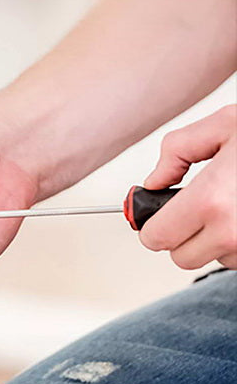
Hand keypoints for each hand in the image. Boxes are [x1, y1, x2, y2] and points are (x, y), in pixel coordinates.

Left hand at [140, 105, 236, 270]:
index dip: (155, 224)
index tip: (160, 214)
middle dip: (184, 235)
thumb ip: (178, 149)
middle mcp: (233, 232)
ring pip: (215, 259)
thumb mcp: (227, 124)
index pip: (156, 238)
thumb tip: (154, 181)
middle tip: (200, 208)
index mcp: (212, 200)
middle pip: (182, 257)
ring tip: (236, 204)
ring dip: (218, 239)